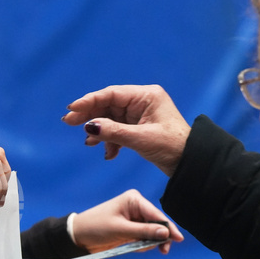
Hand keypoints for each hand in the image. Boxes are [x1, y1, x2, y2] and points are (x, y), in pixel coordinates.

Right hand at [62, 84, 190, 176]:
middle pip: (108, 105)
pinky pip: (117, 130)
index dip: (90, 101)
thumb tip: (89, 127)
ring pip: (110, 119)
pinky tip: (108, 153)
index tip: (72, 109)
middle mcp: (142, 102)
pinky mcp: (139, 128)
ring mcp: (140, 115)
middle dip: (90, 116)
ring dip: (99, 132)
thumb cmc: (172, 147)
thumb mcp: (140, 139)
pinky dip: (110, 141)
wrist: (190, 164)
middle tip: (68, 123)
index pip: (112, 94)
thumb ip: (113, 132)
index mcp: (146, 96)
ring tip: (88, 144)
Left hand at [72, 189, 184, 254]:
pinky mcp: (131, 228)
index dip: (168, 227)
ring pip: (152, 231)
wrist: (78, 235)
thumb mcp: (120, 230)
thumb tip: (165, 232)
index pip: (156, 214)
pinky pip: (145, 236)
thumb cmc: (94, 226)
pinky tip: (137, 246)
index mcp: (133, 199)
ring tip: (141, 247)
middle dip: (159, 236)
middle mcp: (135, 206)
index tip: (177, 238)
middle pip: (157, 223)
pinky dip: (143, 243)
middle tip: (163, 249)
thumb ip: (144, 231)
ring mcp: (134, 217)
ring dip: (150, 241)